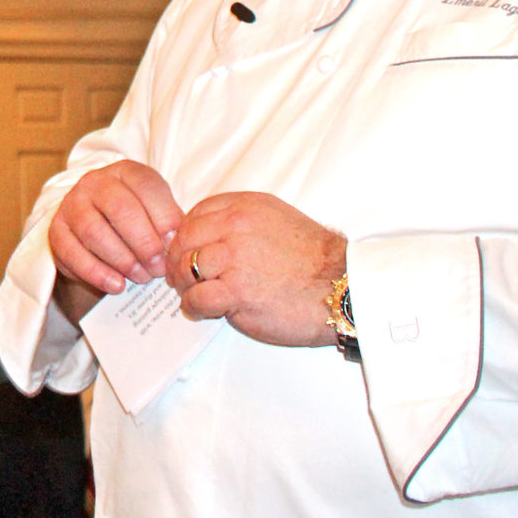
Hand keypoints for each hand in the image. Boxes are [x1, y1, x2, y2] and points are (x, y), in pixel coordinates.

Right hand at [46, 161, 183, 299]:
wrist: (98, 224)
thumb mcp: (156, 210)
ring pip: (94, 231)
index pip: (146, 186)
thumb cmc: (135, 218)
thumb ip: (168, 223)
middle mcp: (94, 183)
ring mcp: (71, 205)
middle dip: (144, 243)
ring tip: (141, 277)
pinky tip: (117, 285)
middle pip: (120, 209)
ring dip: (122, 259)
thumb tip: (173, 245)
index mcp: (125, 172)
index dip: (164, 218)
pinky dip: (96, 272)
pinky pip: (72, 253)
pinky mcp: (57, 231)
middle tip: (159, 268)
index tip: (175, 246)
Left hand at [168, 192, 345, 347]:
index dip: (185, 234)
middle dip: (177, 260)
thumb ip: (242, 221)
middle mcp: (236, 227)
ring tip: (194, 293)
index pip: (197, 214)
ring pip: (186, 268)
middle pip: (185, 240)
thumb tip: (211, 233)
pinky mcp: (236, 292)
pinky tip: (204, 309)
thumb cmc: (314, 261)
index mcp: (245, 208)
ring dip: (185, 285)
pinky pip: (197, 298)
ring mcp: (234, 259)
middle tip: (179, 276)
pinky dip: (195, 306)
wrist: (340, 289)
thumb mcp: (278, 220)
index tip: (186, 249)